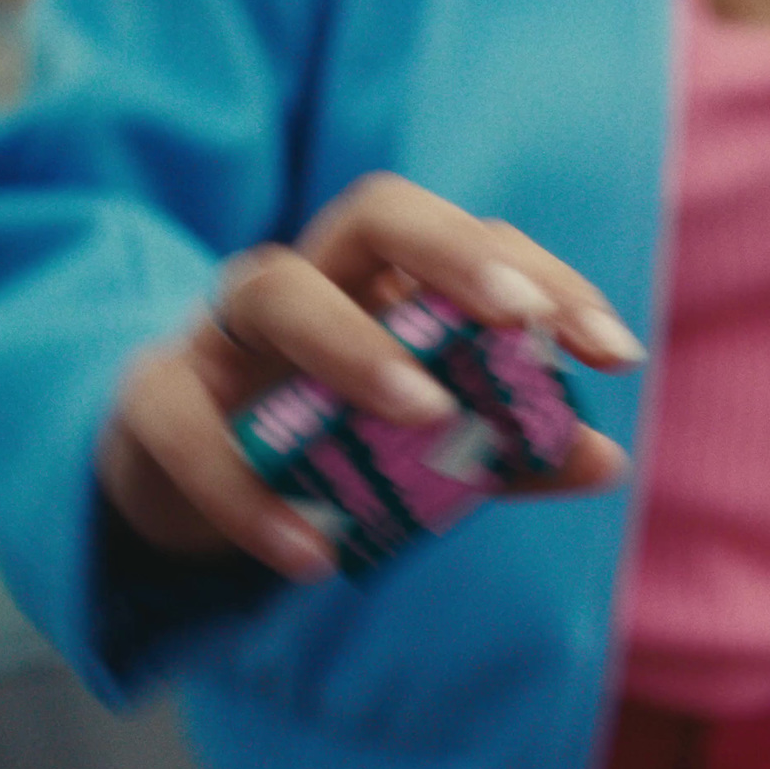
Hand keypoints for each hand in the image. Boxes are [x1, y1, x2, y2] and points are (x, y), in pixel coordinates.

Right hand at [94, 172, 645, 581]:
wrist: (184, 491)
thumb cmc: (322, 450)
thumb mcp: (422, 454)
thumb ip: (509, 454)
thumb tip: (606, 457)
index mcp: (383, 284)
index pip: (473, 245)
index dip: (550, 283)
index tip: (615, 353)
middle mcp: (310, 280)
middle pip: (377, 215)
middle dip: (458, 255)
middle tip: (522, 319)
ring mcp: (224, 332)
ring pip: (274, 289)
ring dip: (356, 346)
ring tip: (429, 414)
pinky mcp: (153, 399)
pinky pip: (186, 424)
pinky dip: (245, 490)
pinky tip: (310, 553)